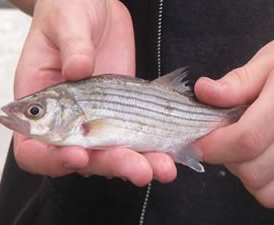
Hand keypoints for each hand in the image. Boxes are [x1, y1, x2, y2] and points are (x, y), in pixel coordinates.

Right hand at [13, 0, 175, 184]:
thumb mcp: (66, 20)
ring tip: (163, 168)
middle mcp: (68, 120)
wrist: (96, 9)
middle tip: (138, 169)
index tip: (77, 154)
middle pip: (84, 158)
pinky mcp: (122, 114)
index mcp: (41, 103)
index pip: (34, 148)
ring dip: (138, 164)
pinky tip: (170, 154)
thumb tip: (78, 69)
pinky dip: (153, 150)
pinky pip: (135, 139)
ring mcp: (97, 120)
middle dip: (111, 165)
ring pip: (114, 154)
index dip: (51, 159)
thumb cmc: (69, 10)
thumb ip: (71, 45)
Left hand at [195, 41, 273, 207]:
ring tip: (242, 145)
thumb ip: (239, 81)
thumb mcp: (271, 61)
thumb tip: (204, 91)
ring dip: (242, 171)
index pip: (247, 139)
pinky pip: (273, 194)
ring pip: (263, 188)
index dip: (213, 145)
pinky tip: (257, 158)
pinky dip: (260, 183)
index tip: (195, 141)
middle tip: (223, 138)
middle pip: (253, 170)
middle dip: (226, 158)